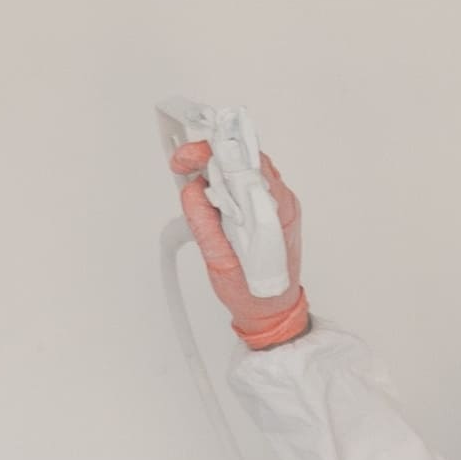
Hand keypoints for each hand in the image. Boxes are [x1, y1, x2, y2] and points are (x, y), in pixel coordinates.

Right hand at [170, 139, 308, 346]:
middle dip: (210, 155)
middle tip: (182, 160)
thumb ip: (207, 225)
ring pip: (241, 169)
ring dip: (214, 168)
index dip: (220, 152)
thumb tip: (194, 191)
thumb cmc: (254, 292)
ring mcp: (272, 203)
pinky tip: (206, 188)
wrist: (272, 309)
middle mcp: (278, 201)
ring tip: (188, 172)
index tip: (197, 150)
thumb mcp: (222, 262)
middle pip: (244, 159)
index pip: (250, 164)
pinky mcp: (263, 208)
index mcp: (276, 210)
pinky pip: (241, 184)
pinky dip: (221, 182)